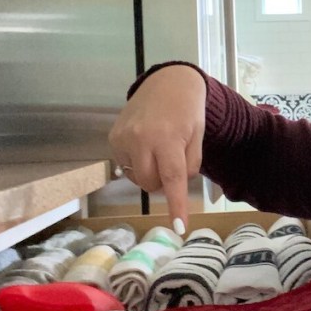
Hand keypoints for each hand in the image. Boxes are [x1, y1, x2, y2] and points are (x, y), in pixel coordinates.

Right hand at [108, 65, 205, 232]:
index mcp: (167, 138)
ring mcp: (123, 138)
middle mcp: (141, 139)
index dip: (176, 205)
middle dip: (163, 182)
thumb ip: (189, 165)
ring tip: (158, 150)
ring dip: (150, 172)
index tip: (178, 227)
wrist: (168, 82)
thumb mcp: (198, 137)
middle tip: (172, 162)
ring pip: (138, 177)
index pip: (172, 179)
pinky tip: (145, 145)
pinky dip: (138, 162)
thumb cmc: (188, 111)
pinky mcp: (112, 138)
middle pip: (151, 184)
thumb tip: (175, 187)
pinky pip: (127, 166)